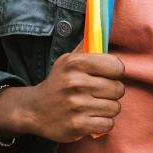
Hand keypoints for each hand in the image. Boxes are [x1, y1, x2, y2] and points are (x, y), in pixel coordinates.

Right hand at [0, 40, 124, 142]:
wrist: (34, 110)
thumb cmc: (59, 83)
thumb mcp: (68, 60)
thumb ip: (88, 47)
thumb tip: (103, 27)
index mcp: (75, 63)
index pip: (116, 66)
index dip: (115, 73)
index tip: (108, 76)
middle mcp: (76, 83)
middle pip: (118, 89)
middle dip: (112, 93)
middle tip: (99, 93)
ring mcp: (77, 106)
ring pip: (115, 108)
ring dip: (108, 109)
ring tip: (94, 106)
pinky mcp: (78, 126)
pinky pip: (108, 124)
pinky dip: (103, 123)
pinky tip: (91, 118)